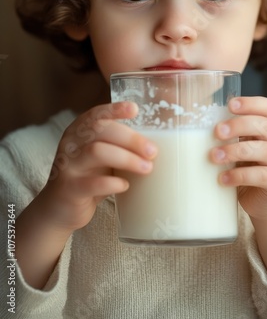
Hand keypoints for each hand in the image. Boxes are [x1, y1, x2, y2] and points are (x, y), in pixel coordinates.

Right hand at [39, 102, 156, 231]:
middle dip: (131, 139)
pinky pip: (92, 183)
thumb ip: (118, 145)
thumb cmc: (88, 176)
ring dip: (127, 158)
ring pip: (97, 151)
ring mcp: (68, 166)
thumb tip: (155, 144)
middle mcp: (71, 144)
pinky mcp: (69, 189)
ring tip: (146, 168)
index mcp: (79, 132)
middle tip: (152, 151)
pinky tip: (125, 186)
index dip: (114, 109)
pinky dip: (113, 183)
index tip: (134, 109)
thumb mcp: (100, 155)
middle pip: (100, 130)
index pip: (96, 114)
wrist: (59, 209)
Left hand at [211, 96, 266, 220]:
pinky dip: (240, 176)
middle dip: (239, 126)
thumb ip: (231, 136)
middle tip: (217, 132)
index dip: (250, 103)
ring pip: (265, 150)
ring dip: (236, 151)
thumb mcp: (242, 148)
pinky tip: (223, 178)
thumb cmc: (248, 169)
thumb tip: (200, 125)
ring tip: (214, 157)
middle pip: (265, 126)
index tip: (230, 105)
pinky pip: (263, 176)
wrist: (265, 203)